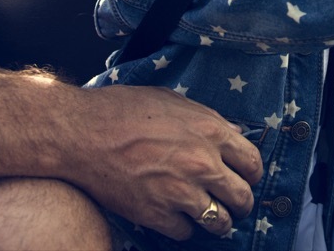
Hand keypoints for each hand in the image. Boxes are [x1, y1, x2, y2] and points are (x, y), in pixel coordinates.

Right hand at [76, 86, 261, 239]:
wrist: (81, 133)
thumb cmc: (122, 110)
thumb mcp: (172, 100)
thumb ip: (207, 118)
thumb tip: (233, 132)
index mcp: (210, 131)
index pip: (253, 162)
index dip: (252, 174)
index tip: (246, 178)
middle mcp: (202, 164)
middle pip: (243, 197)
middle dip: (241, 203)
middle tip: (233, 204)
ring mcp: (180, 192)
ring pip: (219, 222)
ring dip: (218, 221)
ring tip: (211, 217)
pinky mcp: (156, 214)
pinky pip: (185, 233)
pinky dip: (183, 228)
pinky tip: (176, 217)